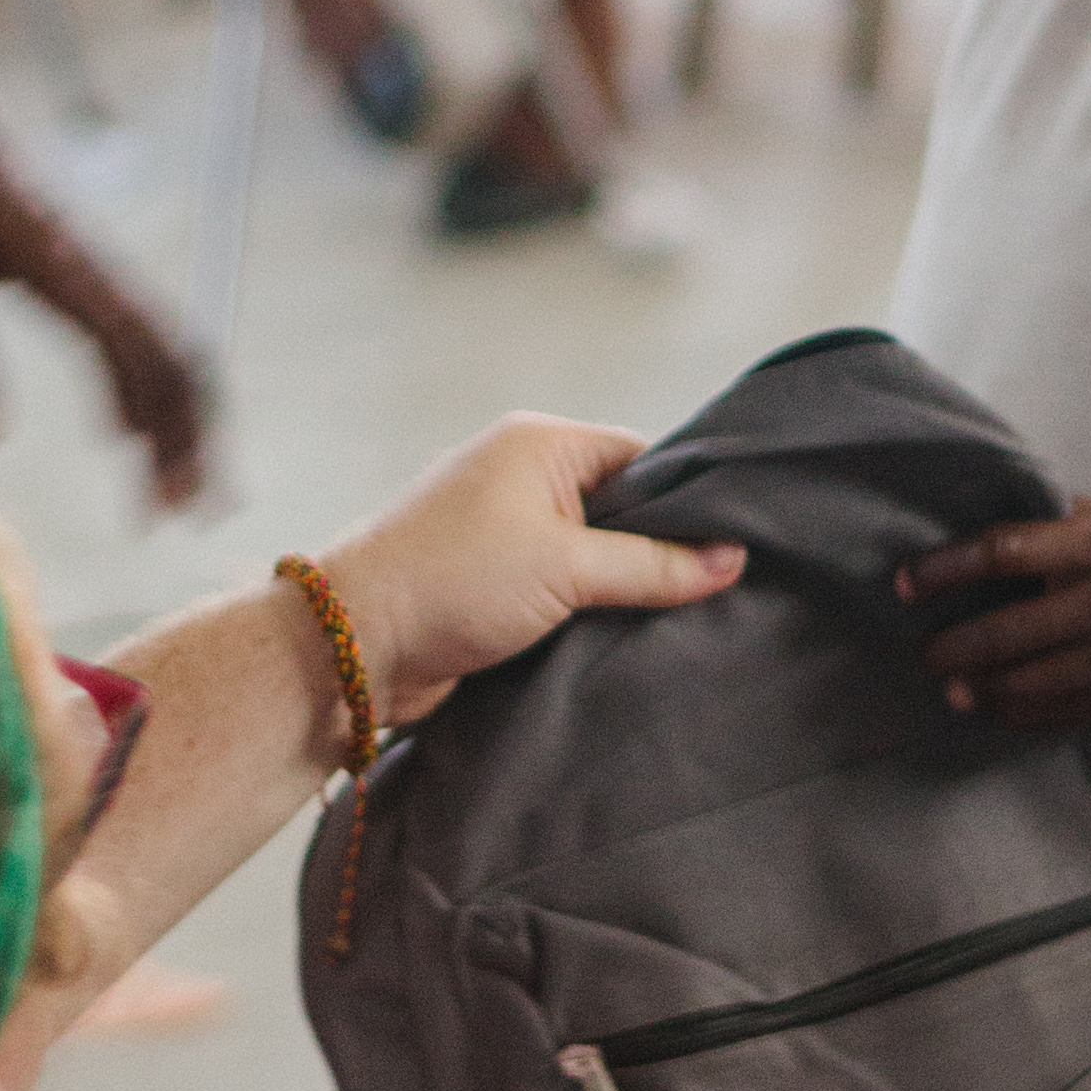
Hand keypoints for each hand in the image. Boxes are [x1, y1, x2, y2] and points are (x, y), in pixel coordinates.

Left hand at [0, 45, 209, 503]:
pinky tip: (130, 431)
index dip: (158, 438)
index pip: (135, 362)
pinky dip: (148, 381)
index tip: (160, 507)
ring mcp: (89, 254)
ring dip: (179, 416)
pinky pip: (133, 322)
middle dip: (190, 440)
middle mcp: (91, 259)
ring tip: (182, 489)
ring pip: (164, 341)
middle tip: (191, 520)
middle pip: (172, 358)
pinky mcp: (73, 253)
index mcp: (57, 265)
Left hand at [319, 418, 742, 721]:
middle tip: (716, 592)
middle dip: (660, 552)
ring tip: (678, 623)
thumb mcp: (567, 567)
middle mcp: (523, 478)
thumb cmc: (451, 582)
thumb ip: (654, 565)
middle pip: (623, 510)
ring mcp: (507, 532)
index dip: (688, 501)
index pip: (643, 459)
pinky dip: (590, 613)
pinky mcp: (496, 584)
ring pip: (595, 557)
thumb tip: (732, 560)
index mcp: (540, 445)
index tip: (735, 545)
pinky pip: (565, 590)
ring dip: (623, 591)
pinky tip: (625, 639)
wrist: (356, 645)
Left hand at [901, 503, 1090, 729]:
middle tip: (926, 653)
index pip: (1004, 553)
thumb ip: (1051, 523)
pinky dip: (1022, 713)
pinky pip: (1066, 710)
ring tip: (952, 687)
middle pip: (1008, 630)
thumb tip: (977, 534)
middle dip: (954, 647)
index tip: (907, 583)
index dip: (947, 569)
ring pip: (1032, 681)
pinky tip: (997, 707)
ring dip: (981, 688)